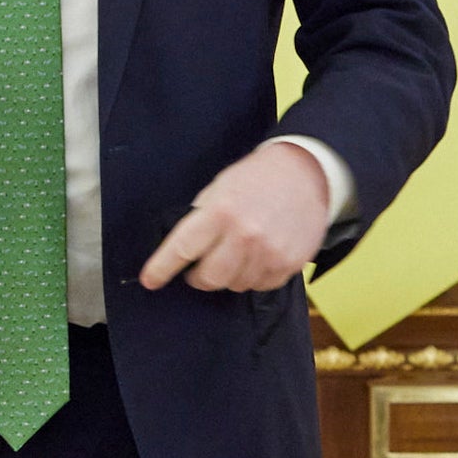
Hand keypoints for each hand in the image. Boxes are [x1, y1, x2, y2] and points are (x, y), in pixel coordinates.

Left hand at [139, 141, 331, 292]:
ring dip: (230, 275)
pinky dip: (255, 276)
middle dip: (199, 277)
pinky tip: (259, 256)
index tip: (150, 280)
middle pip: (209, 279)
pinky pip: (262, 285)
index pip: (181, 249)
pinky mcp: (289, 263)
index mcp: (221, 211)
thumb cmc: (258, 177)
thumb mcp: (220, 187)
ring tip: (238, 254)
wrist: (307, 172)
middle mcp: (244, 234)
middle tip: (201, 268)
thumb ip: (202, 218)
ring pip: (236, 285)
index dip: (161, 268)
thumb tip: (186, 250)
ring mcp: (269, 252)